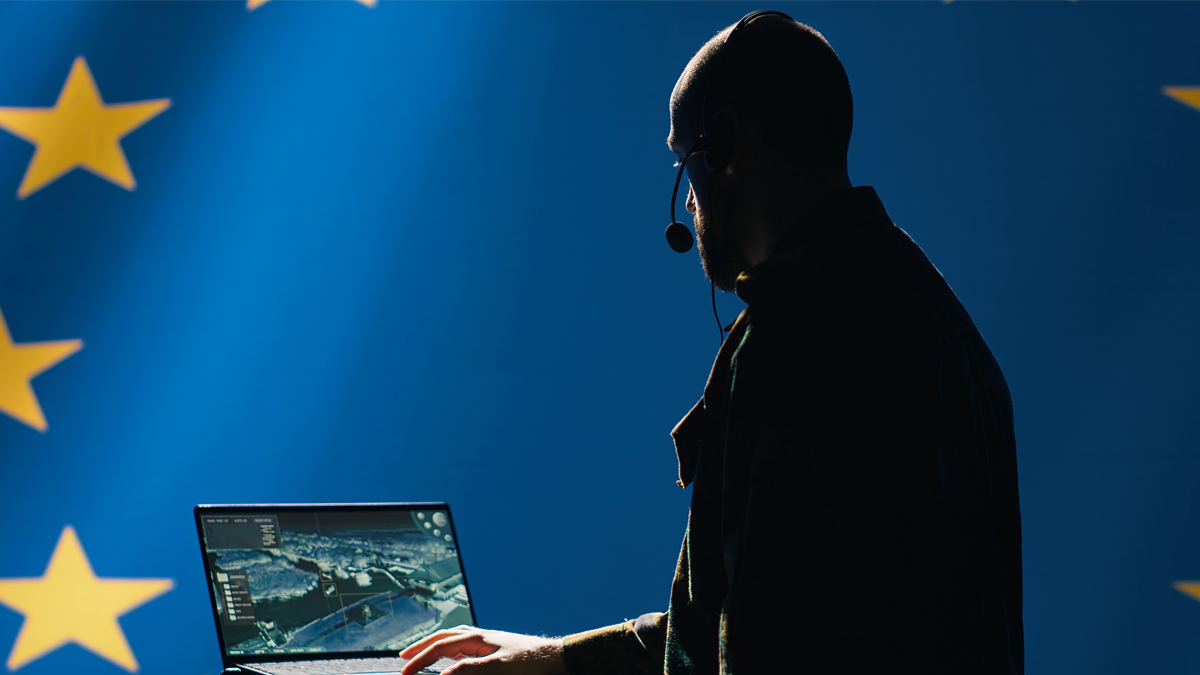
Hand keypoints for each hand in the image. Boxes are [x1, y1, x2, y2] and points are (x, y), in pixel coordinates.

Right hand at [398, 626, 564, 674]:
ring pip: (453, 640)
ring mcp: (487, 642)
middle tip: (403, 657)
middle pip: (443, 638)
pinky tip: (451, 658)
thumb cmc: (531, 662)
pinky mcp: (495, 650)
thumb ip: (468, 670)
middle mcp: (480, 636)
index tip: (404, 673)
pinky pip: (465, 647)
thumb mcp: (497, 669)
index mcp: (477, 638)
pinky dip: (451, 651)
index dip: (419, 660)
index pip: (439, 647)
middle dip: (421, 647)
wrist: (557, 659)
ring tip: (422, 655)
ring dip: (435, 647)